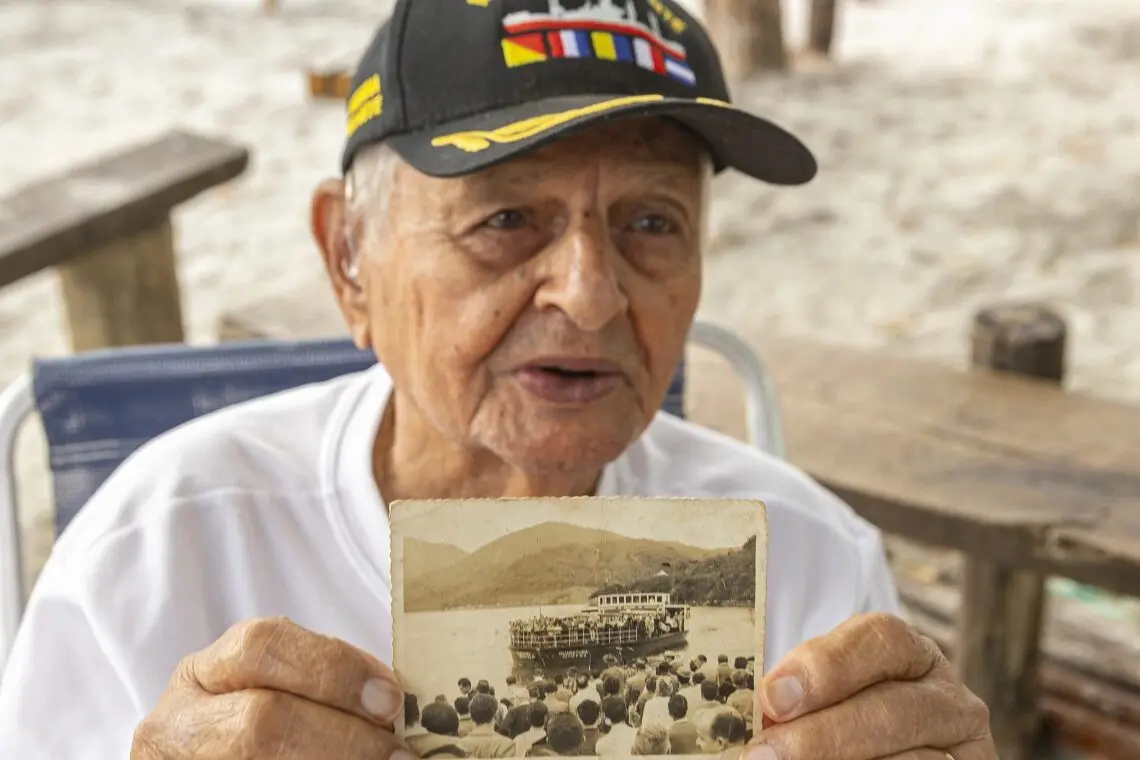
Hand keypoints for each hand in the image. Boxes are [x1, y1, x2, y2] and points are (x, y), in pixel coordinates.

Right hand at [132, 617, 408, 759]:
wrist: (216, 754)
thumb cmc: (259, 717)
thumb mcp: (277, 688)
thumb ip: (326, 683)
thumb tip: (398, 702)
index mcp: (203, 674)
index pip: (260, 647)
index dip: (333, 669)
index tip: (391, 698)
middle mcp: (179, 724)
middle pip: (260, 723)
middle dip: (343, 738)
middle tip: (399, 753)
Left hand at [746, 613, 995, 759]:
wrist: (881, 752)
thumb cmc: (839, 726)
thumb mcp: (828, 700)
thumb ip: (800, 698)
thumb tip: (761, 709)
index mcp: (911, 656)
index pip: (882, 637)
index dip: (825, 665)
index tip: (773, 697)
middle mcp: (949, 700)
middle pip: (891, 708)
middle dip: (822, 735)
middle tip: (765, 753)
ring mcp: (965, 750)